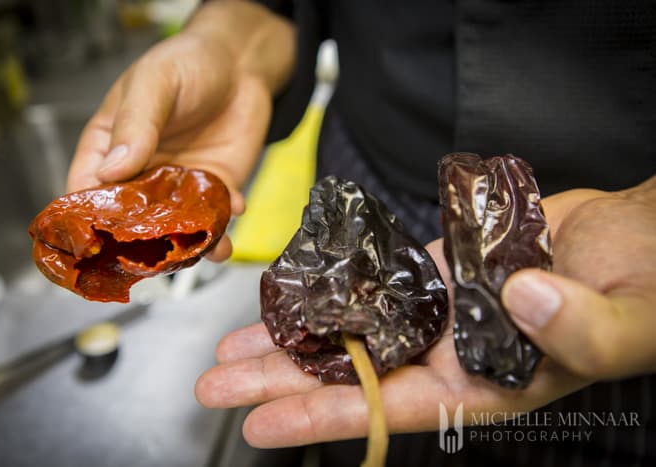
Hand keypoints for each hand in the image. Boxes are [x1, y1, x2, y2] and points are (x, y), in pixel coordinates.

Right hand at [67, 1, 293, 260]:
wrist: (241, 64)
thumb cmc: (187, 63)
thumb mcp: (153, 83)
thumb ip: (135, 125)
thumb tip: (110, 170)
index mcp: (110, 148)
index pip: (88, 191)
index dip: (90, 218)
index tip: (100, 239)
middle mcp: (141, 175)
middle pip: (131, 221)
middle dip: (142, 241)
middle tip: (157, 252)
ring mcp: (179, 187)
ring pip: (175, 228)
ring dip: (187, 242)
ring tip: (204, 245)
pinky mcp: (215, 189)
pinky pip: (215, 218)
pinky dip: (224, 225)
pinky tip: (234, 208)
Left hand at [195, 181, 655, 446]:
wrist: (640, 240)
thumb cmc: (646, 288)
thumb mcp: (628, 319)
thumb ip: (578, 324)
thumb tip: (518, 297)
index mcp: (484, 384)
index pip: (389, 409)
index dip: (323, 415)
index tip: (259, 423)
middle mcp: (450, 353)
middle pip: (352, 371)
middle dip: (282, 377)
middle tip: (217, 384)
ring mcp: (440, 310)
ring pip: (354, 326)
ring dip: (298, 332)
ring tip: (237, 344)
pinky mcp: (441, 269)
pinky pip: (378, 280)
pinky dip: (339, 284)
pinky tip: (298, 290)